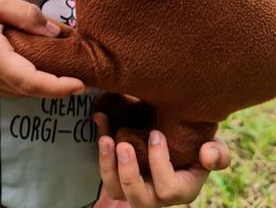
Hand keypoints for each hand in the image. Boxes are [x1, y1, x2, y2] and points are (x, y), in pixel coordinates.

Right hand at [0, 0, 84, 97]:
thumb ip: (27, 15)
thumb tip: (56, 32)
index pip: (29, 80)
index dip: (57, 87)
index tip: (80, 86)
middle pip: (28, 89)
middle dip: (56, 86)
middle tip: (81, 73)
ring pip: (20, 91)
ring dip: (43, 84)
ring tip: (65, 69)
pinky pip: (9, 87)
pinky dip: (28, 81)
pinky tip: (39, 67)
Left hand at [94, 113, 230, 206]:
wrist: (175, 129)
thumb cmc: (197, 141)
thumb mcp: (212, 144)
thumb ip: (218, 152)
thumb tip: (208, 156)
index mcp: (180, 189)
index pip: (169, 189)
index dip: (160, 164)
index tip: (155, 134)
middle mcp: (155, 193)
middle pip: (138, 198)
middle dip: (128, 173)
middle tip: (123, 145)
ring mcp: (134, 185)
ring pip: (115, 189)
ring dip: (107, 164)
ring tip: (105, 138)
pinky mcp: (118, 171)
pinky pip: (105, 168)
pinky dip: (101, 145)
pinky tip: (101, 120)